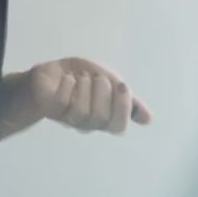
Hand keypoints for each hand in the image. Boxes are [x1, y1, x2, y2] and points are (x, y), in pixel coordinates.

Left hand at [25, 57, 151, 134]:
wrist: (53, 71)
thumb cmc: (83, 79)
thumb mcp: (110, 83)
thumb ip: (128, 100)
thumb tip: (148, 119)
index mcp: (103, 118)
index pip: (118, 126)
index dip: (122, 107)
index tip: (121, 84)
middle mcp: (86, 123)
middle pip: (100, 118)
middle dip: (102, 91)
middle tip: (97, 77)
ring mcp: (66, 117)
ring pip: (81, 112)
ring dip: (84, 87)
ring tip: (81, 77)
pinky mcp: (49, 107)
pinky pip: (61, 102)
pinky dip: (68, 85)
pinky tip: (67, 78)